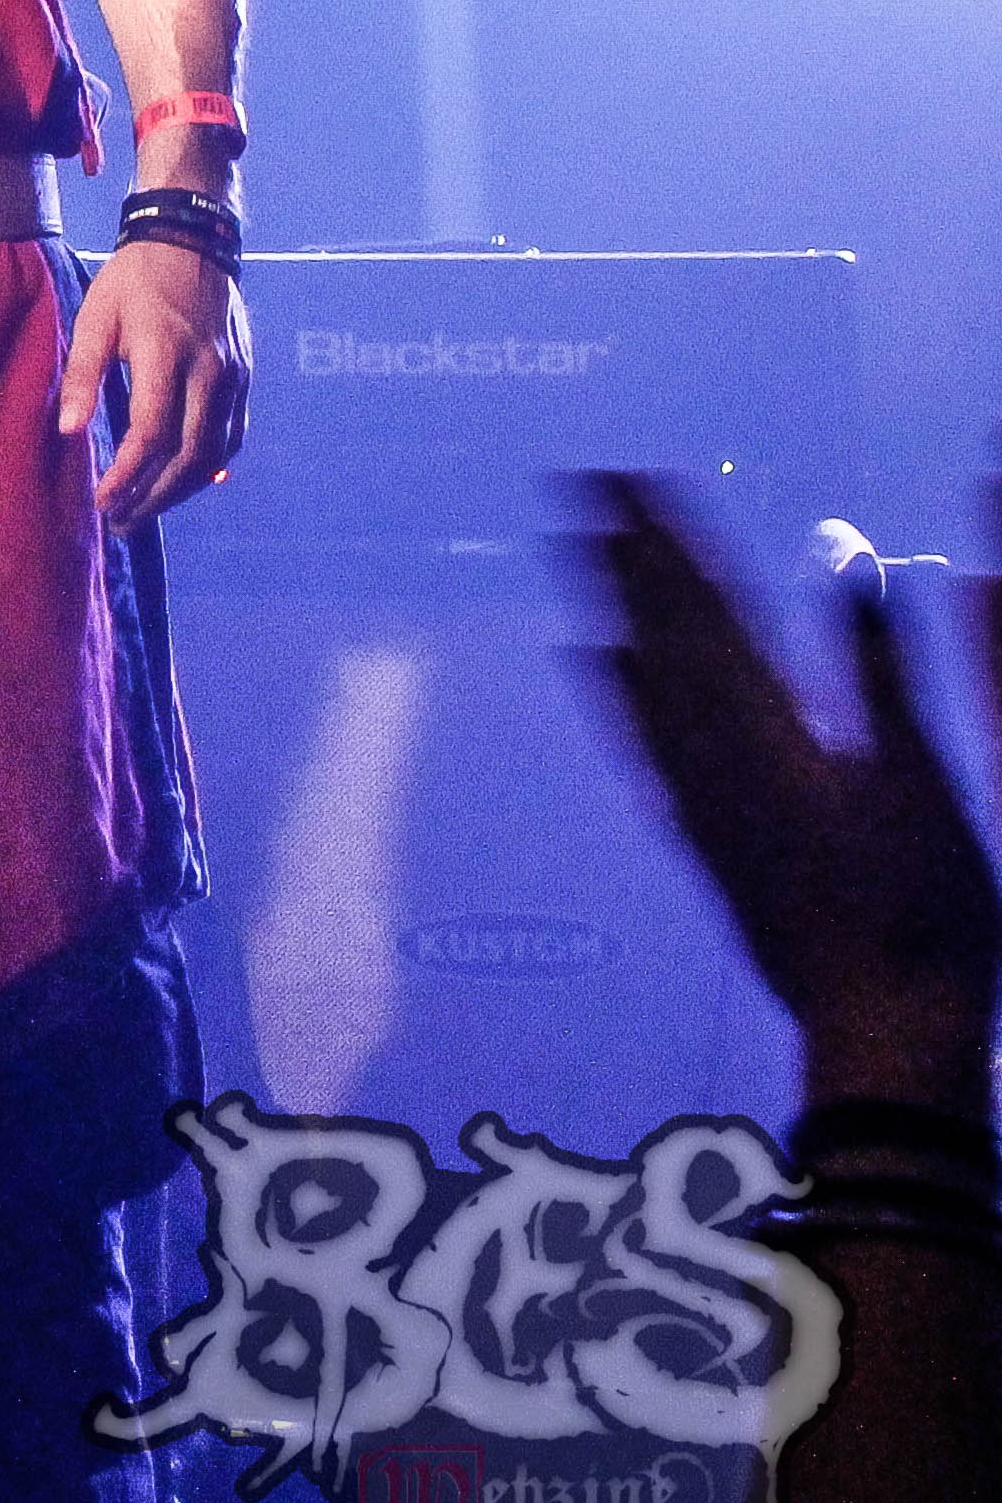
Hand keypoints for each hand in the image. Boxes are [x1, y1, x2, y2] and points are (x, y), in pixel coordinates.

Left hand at [63, 232, 245, 524]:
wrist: (192, 242)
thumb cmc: (132, 280)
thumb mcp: (95, 318)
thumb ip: (83, 375)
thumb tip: (68, 431)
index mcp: (166, 354)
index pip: (152, 435)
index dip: (127, 476)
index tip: (102, 502)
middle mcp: (209, 370)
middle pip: (188, 455)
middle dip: (154, 496)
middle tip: (121, 521)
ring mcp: (234, 375)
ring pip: (216, 452)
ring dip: (182, 488)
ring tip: (147, 509)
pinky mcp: (245, 376)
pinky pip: (233, 433)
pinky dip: (211, 466)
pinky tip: (188, 484)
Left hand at [576, 471, 1001, 1114]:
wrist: (883, 1029)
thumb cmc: (921, 909)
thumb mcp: (916, 776)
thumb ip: (879, 667)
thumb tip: (849, 560)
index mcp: (765, 729)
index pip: (702, 605)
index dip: (663, 534)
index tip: (620, 473)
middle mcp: (713, 755)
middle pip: (660, 630)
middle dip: (626, 553)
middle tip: (580, 485)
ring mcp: (703, 799)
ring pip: (645, 677)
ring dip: (617, 605)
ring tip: (584, 552)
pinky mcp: (710, 840)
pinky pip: (648, 741)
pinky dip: (621, 690)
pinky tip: (602, 664)